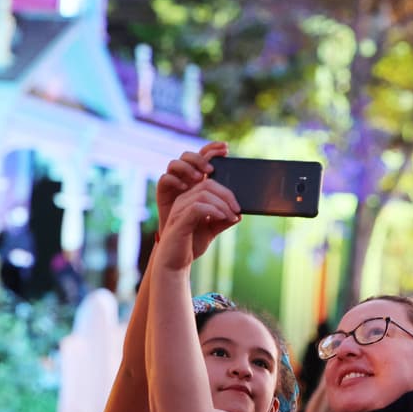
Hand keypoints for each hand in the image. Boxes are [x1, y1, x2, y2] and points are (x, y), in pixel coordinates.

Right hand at [152, 147, 241, 270]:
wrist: (174, 263)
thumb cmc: (190, 244)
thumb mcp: (211, 230)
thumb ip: (223, 220)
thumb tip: (239, 214)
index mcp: (190, 195)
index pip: (198, 167)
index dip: (209, 152)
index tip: (226, 148)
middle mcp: (183, 197)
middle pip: (207, 182)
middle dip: (226, 192)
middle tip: (238, 208)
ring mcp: (179, 206)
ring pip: (203, 192)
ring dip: (222, 202)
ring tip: (231, 215)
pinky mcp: (178, 219)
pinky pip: (198, 206)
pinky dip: (214, 211)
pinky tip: (222, 218)